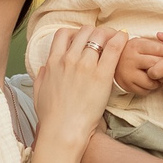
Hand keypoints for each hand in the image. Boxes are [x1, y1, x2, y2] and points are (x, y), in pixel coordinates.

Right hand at [33, 26, 128, 141]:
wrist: (63, 131)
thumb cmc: (51, 117)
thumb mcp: (38, 93)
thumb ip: (41, 77)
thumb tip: (45, 68)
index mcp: (53, 62)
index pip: (64, 33)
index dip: (75, 33)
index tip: (82, 41)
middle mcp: (69, 59)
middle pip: (84, 31)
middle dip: (94, 33)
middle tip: (102, 41)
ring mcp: (86, 66)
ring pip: (99, 35)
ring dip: (107, 35)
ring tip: (114, 40)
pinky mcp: (102, 75)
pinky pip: (113, 48)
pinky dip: (120, 39)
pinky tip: (124, 38)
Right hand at [118, 34, 162, 93]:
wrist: (112, 61)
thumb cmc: (133, 52)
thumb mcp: (141, 42)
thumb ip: (155, 44)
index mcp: (135, 46)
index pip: (160, 49)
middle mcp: (130, 59)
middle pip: (156, 65)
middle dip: (162, 67)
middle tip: (162, 67)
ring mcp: (127, 73)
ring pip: (151, 81)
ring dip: (156, 80)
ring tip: (155, 75)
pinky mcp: (127, 85)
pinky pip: (144, 91)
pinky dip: (148, 88)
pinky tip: (147, 81)